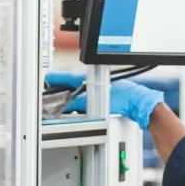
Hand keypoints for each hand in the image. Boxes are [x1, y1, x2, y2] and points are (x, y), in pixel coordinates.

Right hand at [45, 72, 164, 128]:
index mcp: (91, 77)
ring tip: (61, 102)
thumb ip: (80, 103)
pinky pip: (86, 98)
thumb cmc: (123, 97)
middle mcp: (94, 82)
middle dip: (61, 89)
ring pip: (79, 92)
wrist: (137, 102)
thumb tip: (68, 104)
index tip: (47, 79)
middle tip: (50, 92)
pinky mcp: (103, 96)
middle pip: (72, 85)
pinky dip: (79, 101)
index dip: (56, 78)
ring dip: (71, 96)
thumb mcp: (97, 101)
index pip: (68, 77)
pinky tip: (77, 108)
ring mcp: (99, 88)